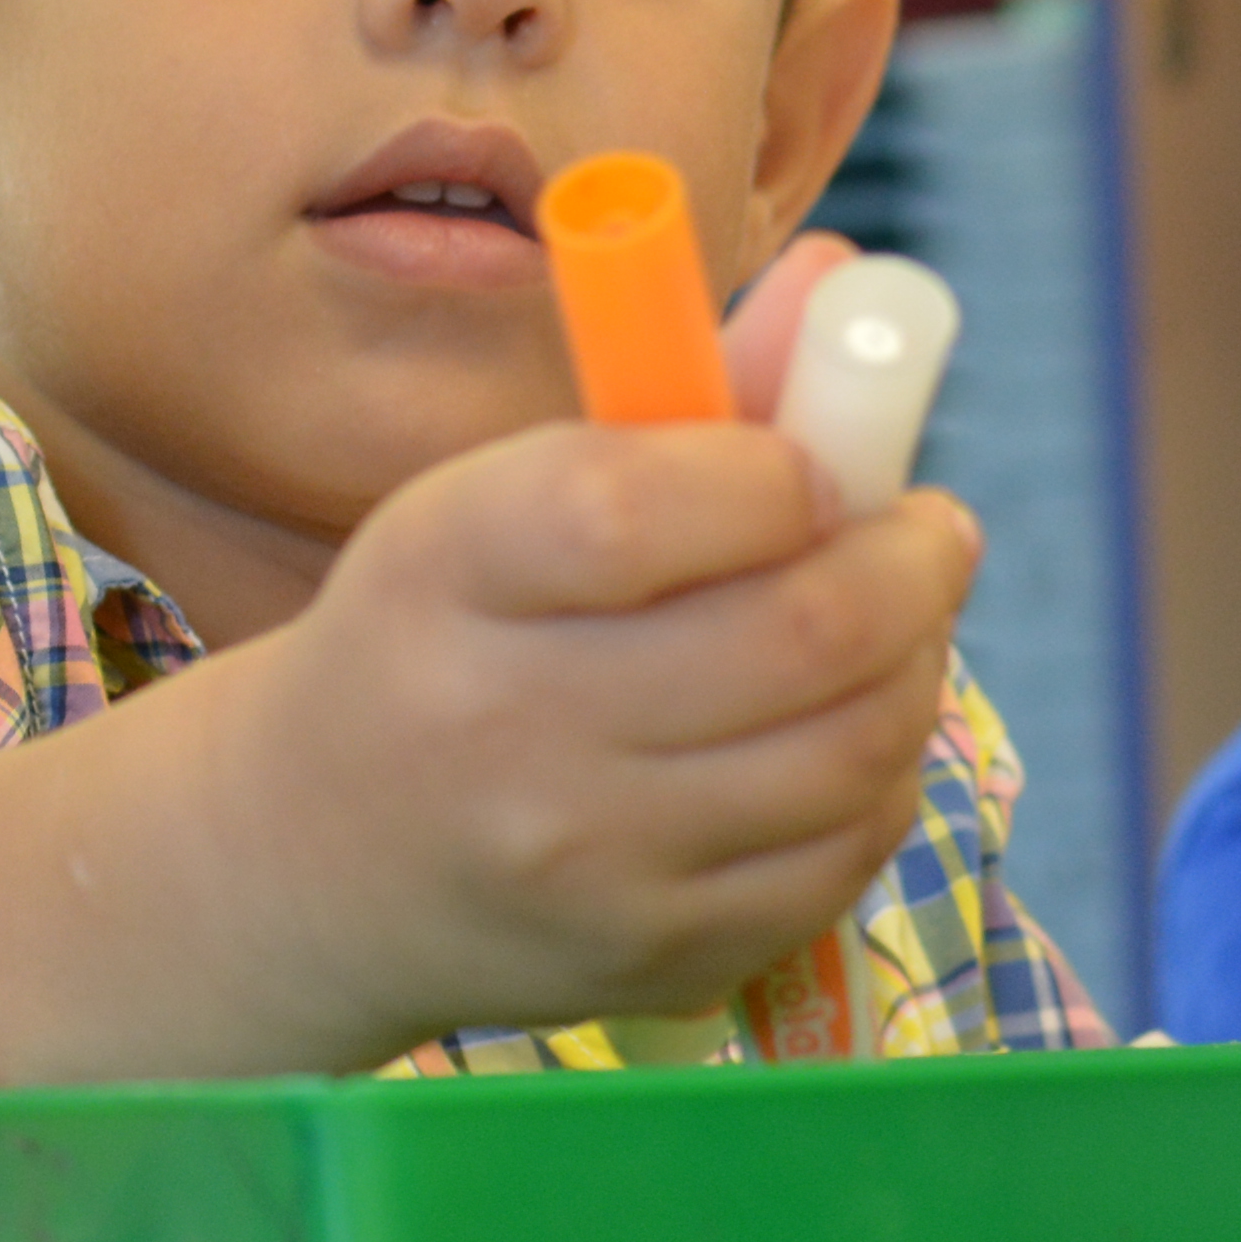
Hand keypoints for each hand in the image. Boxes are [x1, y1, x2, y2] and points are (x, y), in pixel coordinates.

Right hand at [209, 247, 979, 1053]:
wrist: (311, 858)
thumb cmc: (442, 635)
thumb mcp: (498, 499)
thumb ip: (674, 395)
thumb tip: (856, 282)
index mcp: (444, 570)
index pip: (638, 507)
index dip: (779, 472)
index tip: (819, 466)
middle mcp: (499, 728)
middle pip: (792, 634)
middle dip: (911, 563)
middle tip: (930, 533)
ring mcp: (579, 864)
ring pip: (848, 749)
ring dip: (916, 667)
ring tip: (899, 628)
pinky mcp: (647, 959)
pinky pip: (839, 857)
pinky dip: (880, 781)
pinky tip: (850, 738)